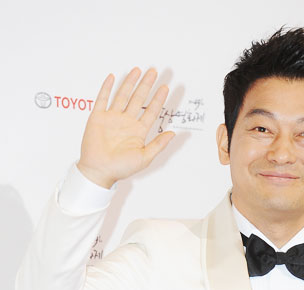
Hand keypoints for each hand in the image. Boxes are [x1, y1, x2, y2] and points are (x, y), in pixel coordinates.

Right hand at [77, 67, 174, 187]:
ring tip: (138, 70)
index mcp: (138, 132)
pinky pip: (102, 99)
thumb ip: (158, 145)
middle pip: (138, 99)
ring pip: (122, 95)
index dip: (158, 99)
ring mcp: (112, 118)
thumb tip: (173, 134)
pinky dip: (107, 88)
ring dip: (130, 83)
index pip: (150, 111)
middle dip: (146, 85)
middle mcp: (126, 122)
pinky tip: (113, 77)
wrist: (99, 171)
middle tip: (154, 71)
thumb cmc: (121, 168)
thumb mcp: (144, 158)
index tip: (165, 88)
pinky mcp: (98, 117)